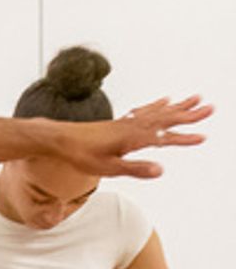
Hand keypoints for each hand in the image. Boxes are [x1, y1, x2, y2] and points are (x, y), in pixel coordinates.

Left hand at [54, 96, 211, 177]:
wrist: (57, 139)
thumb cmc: (80, 155)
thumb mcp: (108, 168)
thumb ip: (135, 169)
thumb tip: (161, 169)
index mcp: (131, 138)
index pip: (163, 137)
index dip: (183, 138)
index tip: (202, 137)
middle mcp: (130, 126)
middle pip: (164, 119)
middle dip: (188, 114)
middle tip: (210, 107)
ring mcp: (124, 123)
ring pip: (156, 112)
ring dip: (177, 106)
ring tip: (195, 98)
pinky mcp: (118, 123)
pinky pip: (143, 111)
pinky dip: (157, 105)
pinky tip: (164, 100)